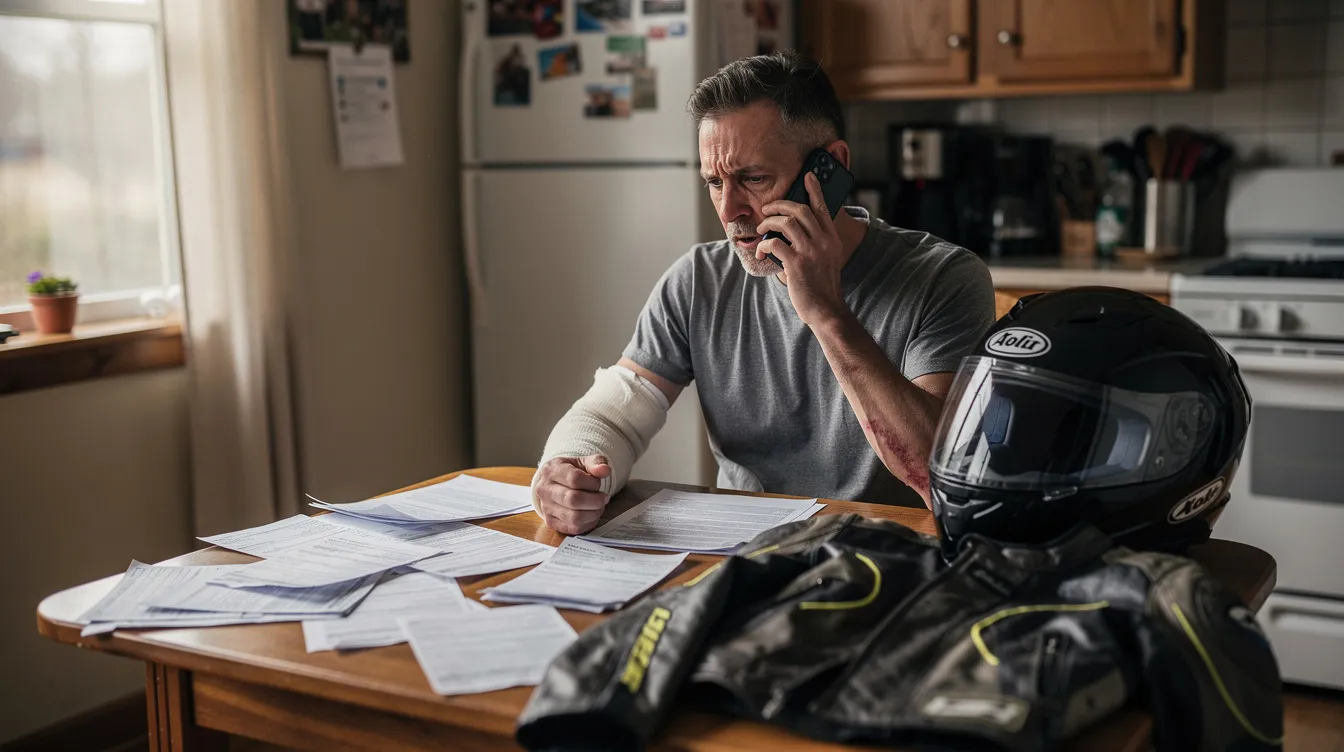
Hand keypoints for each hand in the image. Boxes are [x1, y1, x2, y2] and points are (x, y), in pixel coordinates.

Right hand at [533, 454, 611, 534]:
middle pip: (574, 500)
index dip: (592, 483)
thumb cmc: (571, 472)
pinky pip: (574, 528)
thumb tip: (605, 470)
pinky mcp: (551, 522)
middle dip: (595, 500)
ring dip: (593, 513)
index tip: (597, 484)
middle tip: (603, 498)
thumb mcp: (583, 462)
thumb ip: (596, 463)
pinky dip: (588, 523)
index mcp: (551, 470)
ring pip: (575, 517)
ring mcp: (546, 508)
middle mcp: (544, 490)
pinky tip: (592, 514)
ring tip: (598, 506)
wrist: (553, 484)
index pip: (575, 479)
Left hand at [756, 172, 847, 326]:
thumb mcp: (827, 258)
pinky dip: (764, 245)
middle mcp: (823, 242)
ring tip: (761, 230)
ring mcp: (811, 252)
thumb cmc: (822, 285)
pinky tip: (761, 251)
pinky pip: (775, 244)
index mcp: (832, 239)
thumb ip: (816, 242)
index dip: (815, 190)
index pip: (823, 208)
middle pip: (800, 210)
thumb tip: (793, 229)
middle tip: (767, 210)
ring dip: (768, 224)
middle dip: (779, 206)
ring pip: (786, 223)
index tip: (808, 176)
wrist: (826, 309)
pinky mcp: (797, 265)